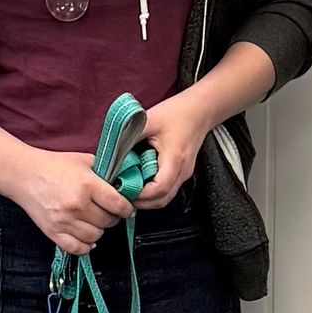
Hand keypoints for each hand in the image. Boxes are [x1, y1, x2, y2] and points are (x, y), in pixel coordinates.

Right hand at [10, 150, 134, 255]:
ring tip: (94, 220)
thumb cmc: (54, 166)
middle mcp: (77, 205)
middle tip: (108, 211)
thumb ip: (106, 171)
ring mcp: (64, 221)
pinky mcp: (53, 232)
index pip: (118, 205)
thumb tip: (124, 183)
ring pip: (95, 236)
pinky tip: (86, 235)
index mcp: (87, 185)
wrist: (24, 174)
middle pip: (108, 222)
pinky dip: (85, 245)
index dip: (126, 208)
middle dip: (112, 217)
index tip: (126, 208)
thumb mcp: (84, 160)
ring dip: (99, 230)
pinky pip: (77, 248)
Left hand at [133, 89, 212, 207]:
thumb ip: (130, 136)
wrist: (199, 110)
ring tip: (129, 190)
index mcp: (174, 159)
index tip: (123, 189)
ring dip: (147, 199)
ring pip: (165, 198)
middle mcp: (182, 171)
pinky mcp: (182, 173)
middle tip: (122, 194)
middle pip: (162, 200)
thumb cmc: (177, 113)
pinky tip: (140, 183)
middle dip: (141, 201)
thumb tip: (111, 152)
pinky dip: (153, 192)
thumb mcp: (149, 120)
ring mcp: (184, 174)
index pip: (158, 189)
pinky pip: (168, 190)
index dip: (140, 195)